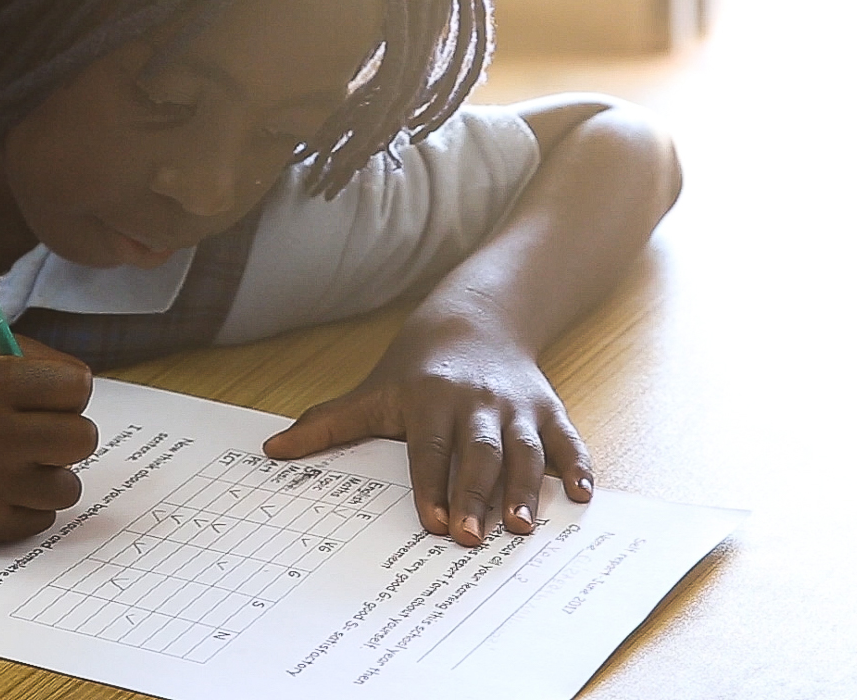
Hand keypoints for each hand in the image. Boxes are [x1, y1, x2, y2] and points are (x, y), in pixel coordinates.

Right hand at [0, 336, 97, 545]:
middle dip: (67, 436)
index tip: (48, 400)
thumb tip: (87, 389)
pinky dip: (28, 507)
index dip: (68, 394)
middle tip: (40, 436)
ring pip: (69, 487)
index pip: (80, 387)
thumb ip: (44, 362)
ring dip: (51, 477)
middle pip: (84, 438)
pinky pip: (44, 519)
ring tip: (17, 465)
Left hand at [262, 319, 592, 547]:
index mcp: (431, 399)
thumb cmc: (418, 367)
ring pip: (525, 449)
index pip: (431, 448)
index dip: (431, 485)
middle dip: (477, 495)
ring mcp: (515, 405)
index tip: (433, 523)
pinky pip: (567, 437)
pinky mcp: (547, 408)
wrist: (476, 316)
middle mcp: (476, 402)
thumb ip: (327, 424)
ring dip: (527, 488)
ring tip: (524, 527)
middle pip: (479, 453)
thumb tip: (272, 451)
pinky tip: (584, 495)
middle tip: (475, 539)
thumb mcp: (373, 389)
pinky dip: (578, 465)